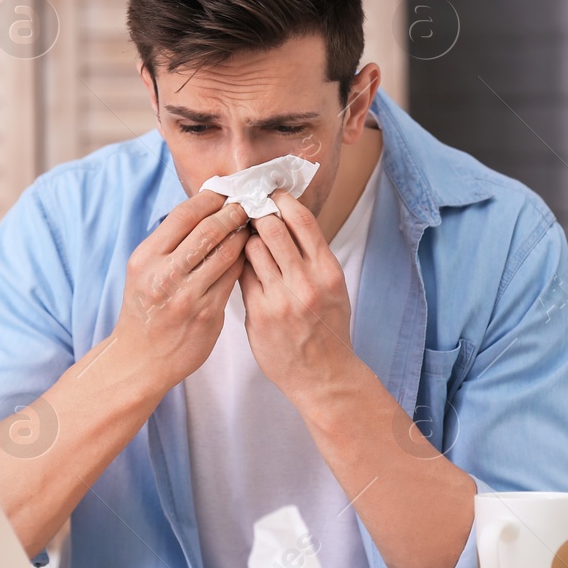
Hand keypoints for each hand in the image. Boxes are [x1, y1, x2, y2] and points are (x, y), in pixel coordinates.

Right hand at [109, 190, 248, 395]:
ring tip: (251, 225)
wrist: (141, 359)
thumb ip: (169, 243)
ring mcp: (187, 297)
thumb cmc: (146, 309)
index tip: (224, 192)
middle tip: (246, 204)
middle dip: (232, 213)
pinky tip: (250, 254)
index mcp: (146, 258)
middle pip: (208, 230)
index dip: (209, 199)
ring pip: (226, 253)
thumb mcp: (144, 271)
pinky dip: (244, 260)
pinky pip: (233, 278)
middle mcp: (164, 276)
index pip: (183, 215)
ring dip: (243, 235)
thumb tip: (203, 207)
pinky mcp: (208, 314)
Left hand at [239, 190, 359, 403]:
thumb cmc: (327, 327)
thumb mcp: (332, 287)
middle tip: (247, 208)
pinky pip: (242, 276)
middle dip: (257, 213)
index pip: (301, 220)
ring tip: (240, 234)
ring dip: (244, 237)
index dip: (282, 200)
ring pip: (252, 249)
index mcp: (328, 270)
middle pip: (272, 228)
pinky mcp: (259, 315)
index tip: (270, 192)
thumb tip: (284, 219)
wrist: (324, 375)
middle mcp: (306, 282)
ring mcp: (281, 299)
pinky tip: (235, 260)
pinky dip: (238, 263)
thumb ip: (311, 256)